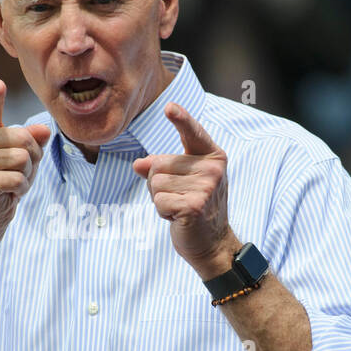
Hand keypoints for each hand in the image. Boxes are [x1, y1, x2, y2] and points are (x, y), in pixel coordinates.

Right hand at [0, 80, 51, 238]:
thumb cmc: (5, 180)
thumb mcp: (22, 156)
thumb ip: (33, 140)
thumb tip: (45, 130)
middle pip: (23, 139)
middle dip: (32, 159)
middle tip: (17, 172)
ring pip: (23, 159)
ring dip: (26, 175)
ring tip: (11, 183)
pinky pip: (18, 178)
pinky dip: (21, 188)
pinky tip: (7, 193)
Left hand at [132, 103, 237, 277]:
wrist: (212, 243)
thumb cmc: (195, 207)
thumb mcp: (180, 182)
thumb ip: (160, 167)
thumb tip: (138, 164)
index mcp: (212, 156)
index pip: (193, 132)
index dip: (181, 119)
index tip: (169, 107)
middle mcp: (212, 168)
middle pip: (159, 163)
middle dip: (159, 183)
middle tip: (179, 198)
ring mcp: (206, 187)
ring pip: (155, 183)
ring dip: (160, 199)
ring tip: (179, 207)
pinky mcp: (195, 205)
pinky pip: (159, 201)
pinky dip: (162, 212)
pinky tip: (179, 218)